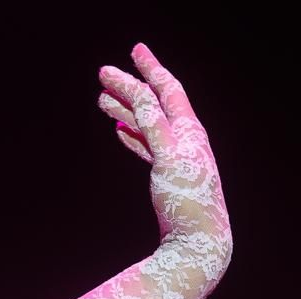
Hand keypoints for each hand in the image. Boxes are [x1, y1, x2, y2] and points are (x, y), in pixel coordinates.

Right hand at [97, 43, 231, 252]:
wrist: (198, 245)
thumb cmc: (187, 202)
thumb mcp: (169, 157)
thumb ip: (153, 123)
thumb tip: (141, 91)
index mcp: (190, 132)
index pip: (169, 90)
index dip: (151, 68)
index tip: (136, 50)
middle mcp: (187, 141)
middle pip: (155, 105)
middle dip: (130, 88)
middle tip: (105, 74)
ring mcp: (179, 159)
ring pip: (148, 126)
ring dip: (126, 110)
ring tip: (102, 100)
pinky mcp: (170, 178)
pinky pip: (149, 148)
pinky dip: (133, 136)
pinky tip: (120, 131)